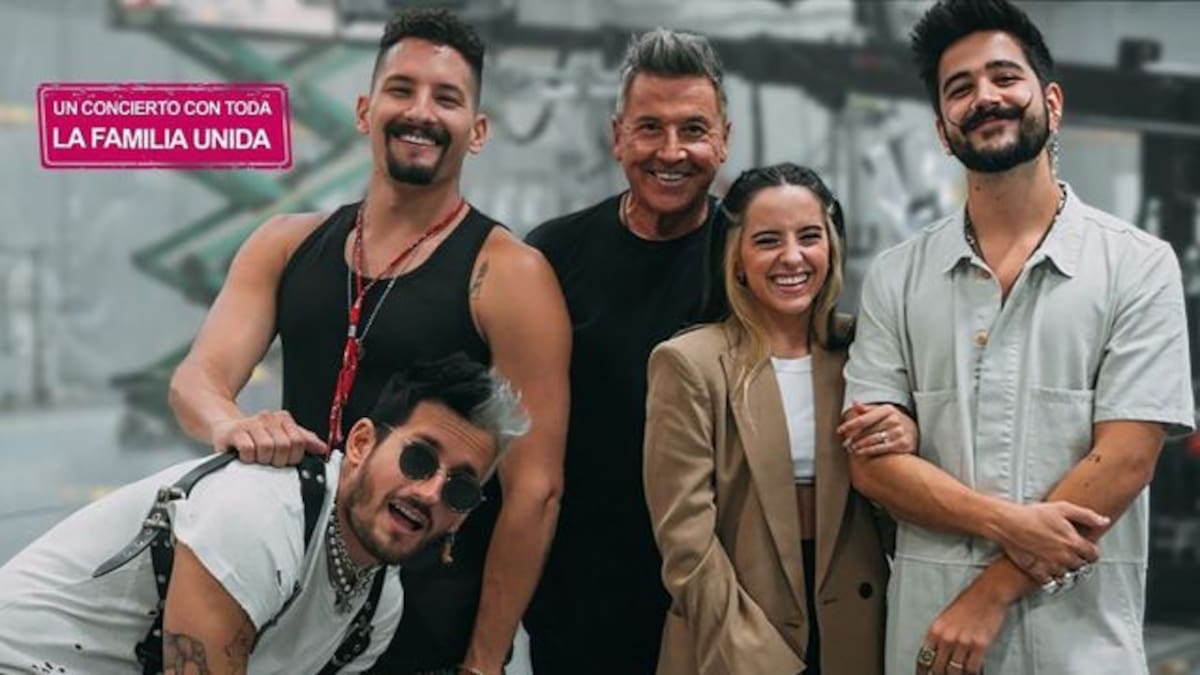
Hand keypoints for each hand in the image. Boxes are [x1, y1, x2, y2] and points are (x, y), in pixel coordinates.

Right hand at [211, 410, 327, 465]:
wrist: (225, 429)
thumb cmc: (255, 437)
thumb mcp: (281, 436)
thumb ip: (304, 441)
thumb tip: (322, 448)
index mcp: (283, 418)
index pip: (299, 441)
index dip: (294, 456)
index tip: (286, 460)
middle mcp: (268, 418)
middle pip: (284, 446)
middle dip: (278, 460)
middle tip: (269, 460)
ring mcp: (251, 423)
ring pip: (267, 447)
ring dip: (262, 459)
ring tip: (257, 458)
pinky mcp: (235, 432)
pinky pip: (248, 449)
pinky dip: (248, 458)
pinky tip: (245, 456)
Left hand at [837, 401, 919, 456]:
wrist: (915, 431)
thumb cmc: (894, 421)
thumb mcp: (883, 411)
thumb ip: (868, 409)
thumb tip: (854, 403)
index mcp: (887, 409)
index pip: (864, 418)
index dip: (850, 425)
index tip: (840, 430)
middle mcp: (894, 419)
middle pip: (867, 430)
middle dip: (854, 438)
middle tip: (845, 443)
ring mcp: (899, 432)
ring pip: (873, 440)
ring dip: (859, 445)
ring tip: (851, 449)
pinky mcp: (903, 444)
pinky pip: (881, 448)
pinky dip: (868, 451)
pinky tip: (860, 453)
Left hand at [916, 581, 1007, 674]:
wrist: (987, 594)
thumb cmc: (967, 603)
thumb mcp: (944, 617)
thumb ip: (939, 635)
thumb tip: (934, 654)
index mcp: (935, 630)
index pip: (923, 657)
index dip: (922, 670)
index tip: (923, 674)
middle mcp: (947, 637)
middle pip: (938, 667)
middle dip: (939, 674)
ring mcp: (963, 642)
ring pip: (954, 670)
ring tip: (956, 674)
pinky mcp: (980, 645)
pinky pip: (972, 668)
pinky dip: (970, 673)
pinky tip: (970, 673)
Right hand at [993, 501, 1107, 583]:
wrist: (1009, 523)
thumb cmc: (1034, 514)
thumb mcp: (1063, 508)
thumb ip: (1087, 515)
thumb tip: (1105, 521)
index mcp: (1074, 543)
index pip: (1094, 555)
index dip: (1091, 552)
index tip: (1086, 550)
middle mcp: (1065, 557)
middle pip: (1081, 567)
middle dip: (1079, 561)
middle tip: (1072, 556)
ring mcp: (1052, 566)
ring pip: (1068, 576)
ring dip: (1066, 571)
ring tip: (1060, 564)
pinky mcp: (1038, 572)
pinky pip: (1051, 583)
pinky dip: (1052, 580)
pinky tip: (1049, 572)